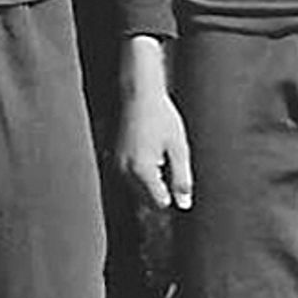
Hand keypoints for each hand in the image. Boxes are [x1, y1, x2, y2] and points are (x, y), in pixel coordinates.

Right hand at [118, 39, 194, 211]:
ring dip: (150, 184)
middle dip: (161, 192)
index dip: (173, 197)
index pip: (159, 202)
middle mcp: (125, 171)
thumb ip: (182, 178)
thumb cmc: (161, 116)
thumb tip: (184, 203)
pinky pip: (127, 178)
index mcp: (142, 170)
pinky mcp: (113, 157)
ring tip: (161, 158)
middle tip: (171, 168)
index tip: (180, 185)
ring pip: (135, 190)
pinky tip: (150, 155)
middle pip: (145, 200)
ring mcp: (116, 164)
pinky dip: (140, 175)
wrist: (138, 94)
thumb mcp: (179, 147)